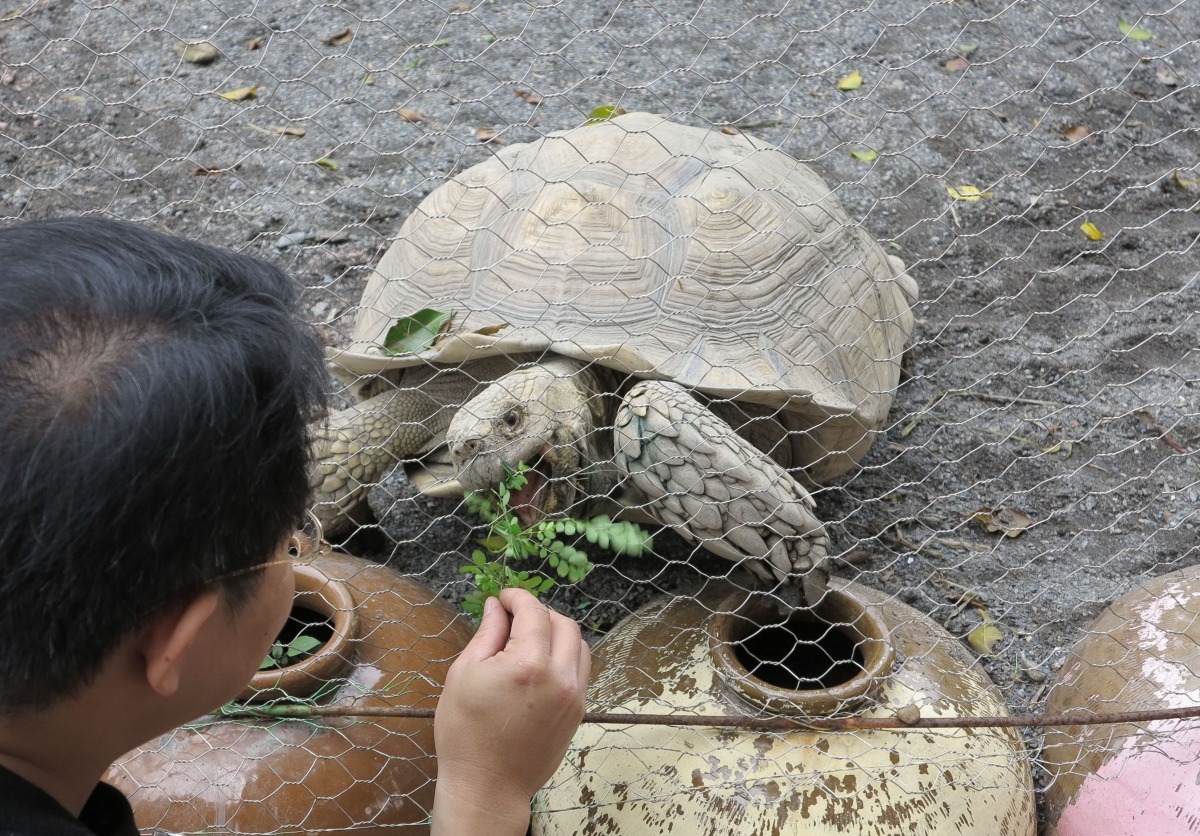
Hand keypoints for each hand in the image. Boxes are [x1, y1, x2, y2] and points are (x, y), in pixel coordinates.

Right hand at [431, 588, 589, 834]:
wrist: (488, 785)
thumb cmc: (465, 733)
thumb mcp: (464, 674)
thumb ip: (487, 633)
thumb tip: (496, 606)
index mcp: (528, 664)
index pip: (533, 612)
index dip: (517, 597)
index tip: (503, 597)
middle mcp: (560, 676)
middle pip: (563, 622)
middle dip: (539, 611)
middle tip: (514, 616)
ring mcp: (575, 695)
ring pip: (579, 644)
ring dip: (557, 631)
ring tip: (530, 638)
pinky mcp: (579, 710)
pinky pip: (582, 668)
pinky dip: (566, 655)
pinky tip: (542, 662)